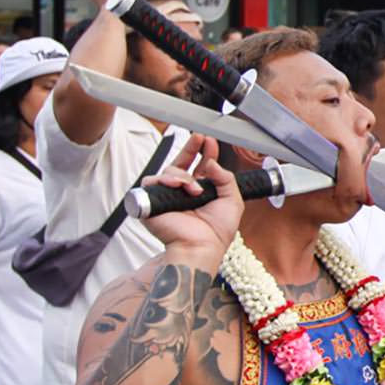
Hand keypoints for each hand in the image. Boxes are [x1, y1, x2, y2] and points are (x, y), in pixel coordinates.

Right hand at [142, 134, 242, 265]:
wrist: (200, 246)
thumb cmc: (216, 232)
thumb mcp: (232, 200)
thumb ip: (226, 178)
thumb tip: (211, 162)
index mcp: (202, 192)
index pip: (201, 166)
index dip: (205, 152)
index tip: (210, 142)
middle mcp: (184, 192)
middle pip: (183, 162)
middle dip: (191, 147)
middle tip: (199, 138)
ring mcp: (169, 195)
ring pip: (170, 170)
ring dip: (185, 176)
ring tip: (195, 190)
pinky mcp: (153, 201)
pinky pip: (152, 180)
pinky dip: (165, 179)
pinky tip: (178, 186)